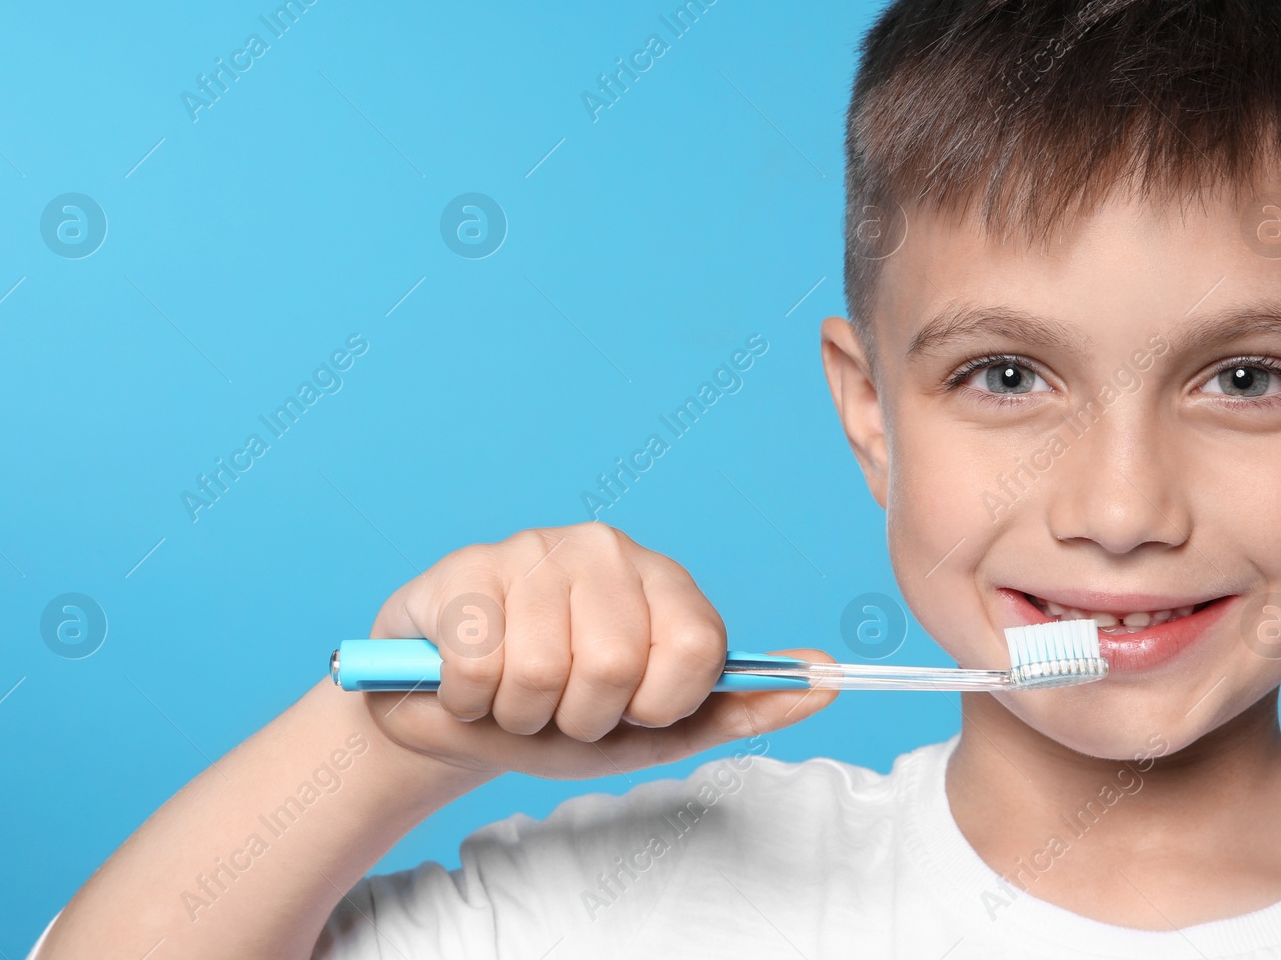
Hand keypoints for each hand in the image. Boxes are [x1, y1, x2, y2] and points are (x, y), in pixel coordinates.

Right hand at [362, 523, 835, 779]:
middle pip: (616, 666)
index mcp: (662, 582)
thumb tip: (828, 683)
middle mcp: (605, 549)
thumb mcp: (657, 730)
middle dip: (581, 719)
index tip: (632, 712)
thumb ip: (743, 708)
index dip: (660, 706)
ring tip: (513, 695)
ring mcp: (532, 550)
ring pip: (544, 670)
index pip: (697, 650)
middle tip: (561, 709)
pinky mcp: (465, 570)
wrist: (452, 714)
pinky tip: (468, 682)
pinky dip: (471, 702)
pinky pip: (482, 665)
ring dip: (522, 714)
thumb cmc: (562, 716)